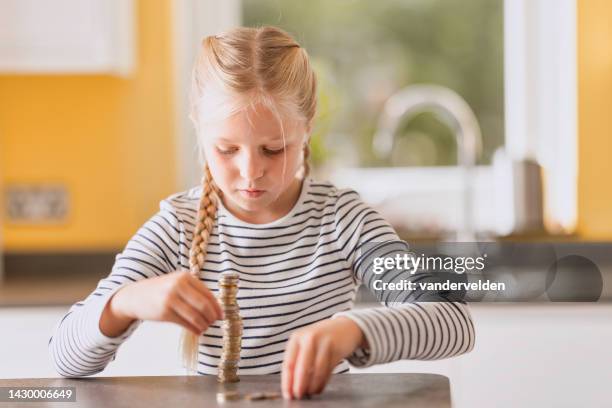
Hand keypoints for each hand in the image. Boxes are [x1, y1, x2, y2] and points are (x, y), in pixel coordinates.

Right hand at [106, 270, 222, 335]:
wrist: (134, 296)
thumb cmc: (160, 291)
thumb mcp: (177, 283)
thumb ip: (194, 291)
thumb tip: (215, 307)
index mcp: (185, 277)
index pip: (207, 294)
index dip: (217, 306)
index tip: (222, 315)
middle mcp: (178, 286)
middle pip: (204, 305)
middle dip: (212, 316)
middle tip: (214, 322)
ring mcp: (170, 299)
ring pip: (196, 316)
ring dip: (204, 325)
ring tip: (205, 328)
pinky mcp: (164, 312)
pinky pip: (185, 323)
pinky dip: (195, 329)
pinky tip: (197, 331)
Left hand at [281, 316, 366, 399]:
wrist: (343, 327)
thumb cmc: (319, 339)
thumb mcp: (305, 344)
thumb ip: (297, 361)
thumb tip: (290, 386)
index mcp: (296, 338)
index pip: (288, 363)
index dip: (287, 382)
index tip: (288, 394)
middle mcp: (309, 339)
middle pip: (302, 368)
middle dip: (299, 385)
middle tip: (298, 396)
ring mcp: (324, 343)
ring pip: (316, 371)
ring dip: (312, 386)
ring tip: (310, 393)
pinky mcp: (337, 349)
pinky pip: (328, 371)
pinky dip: (322, 383)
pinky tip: (318, 388)